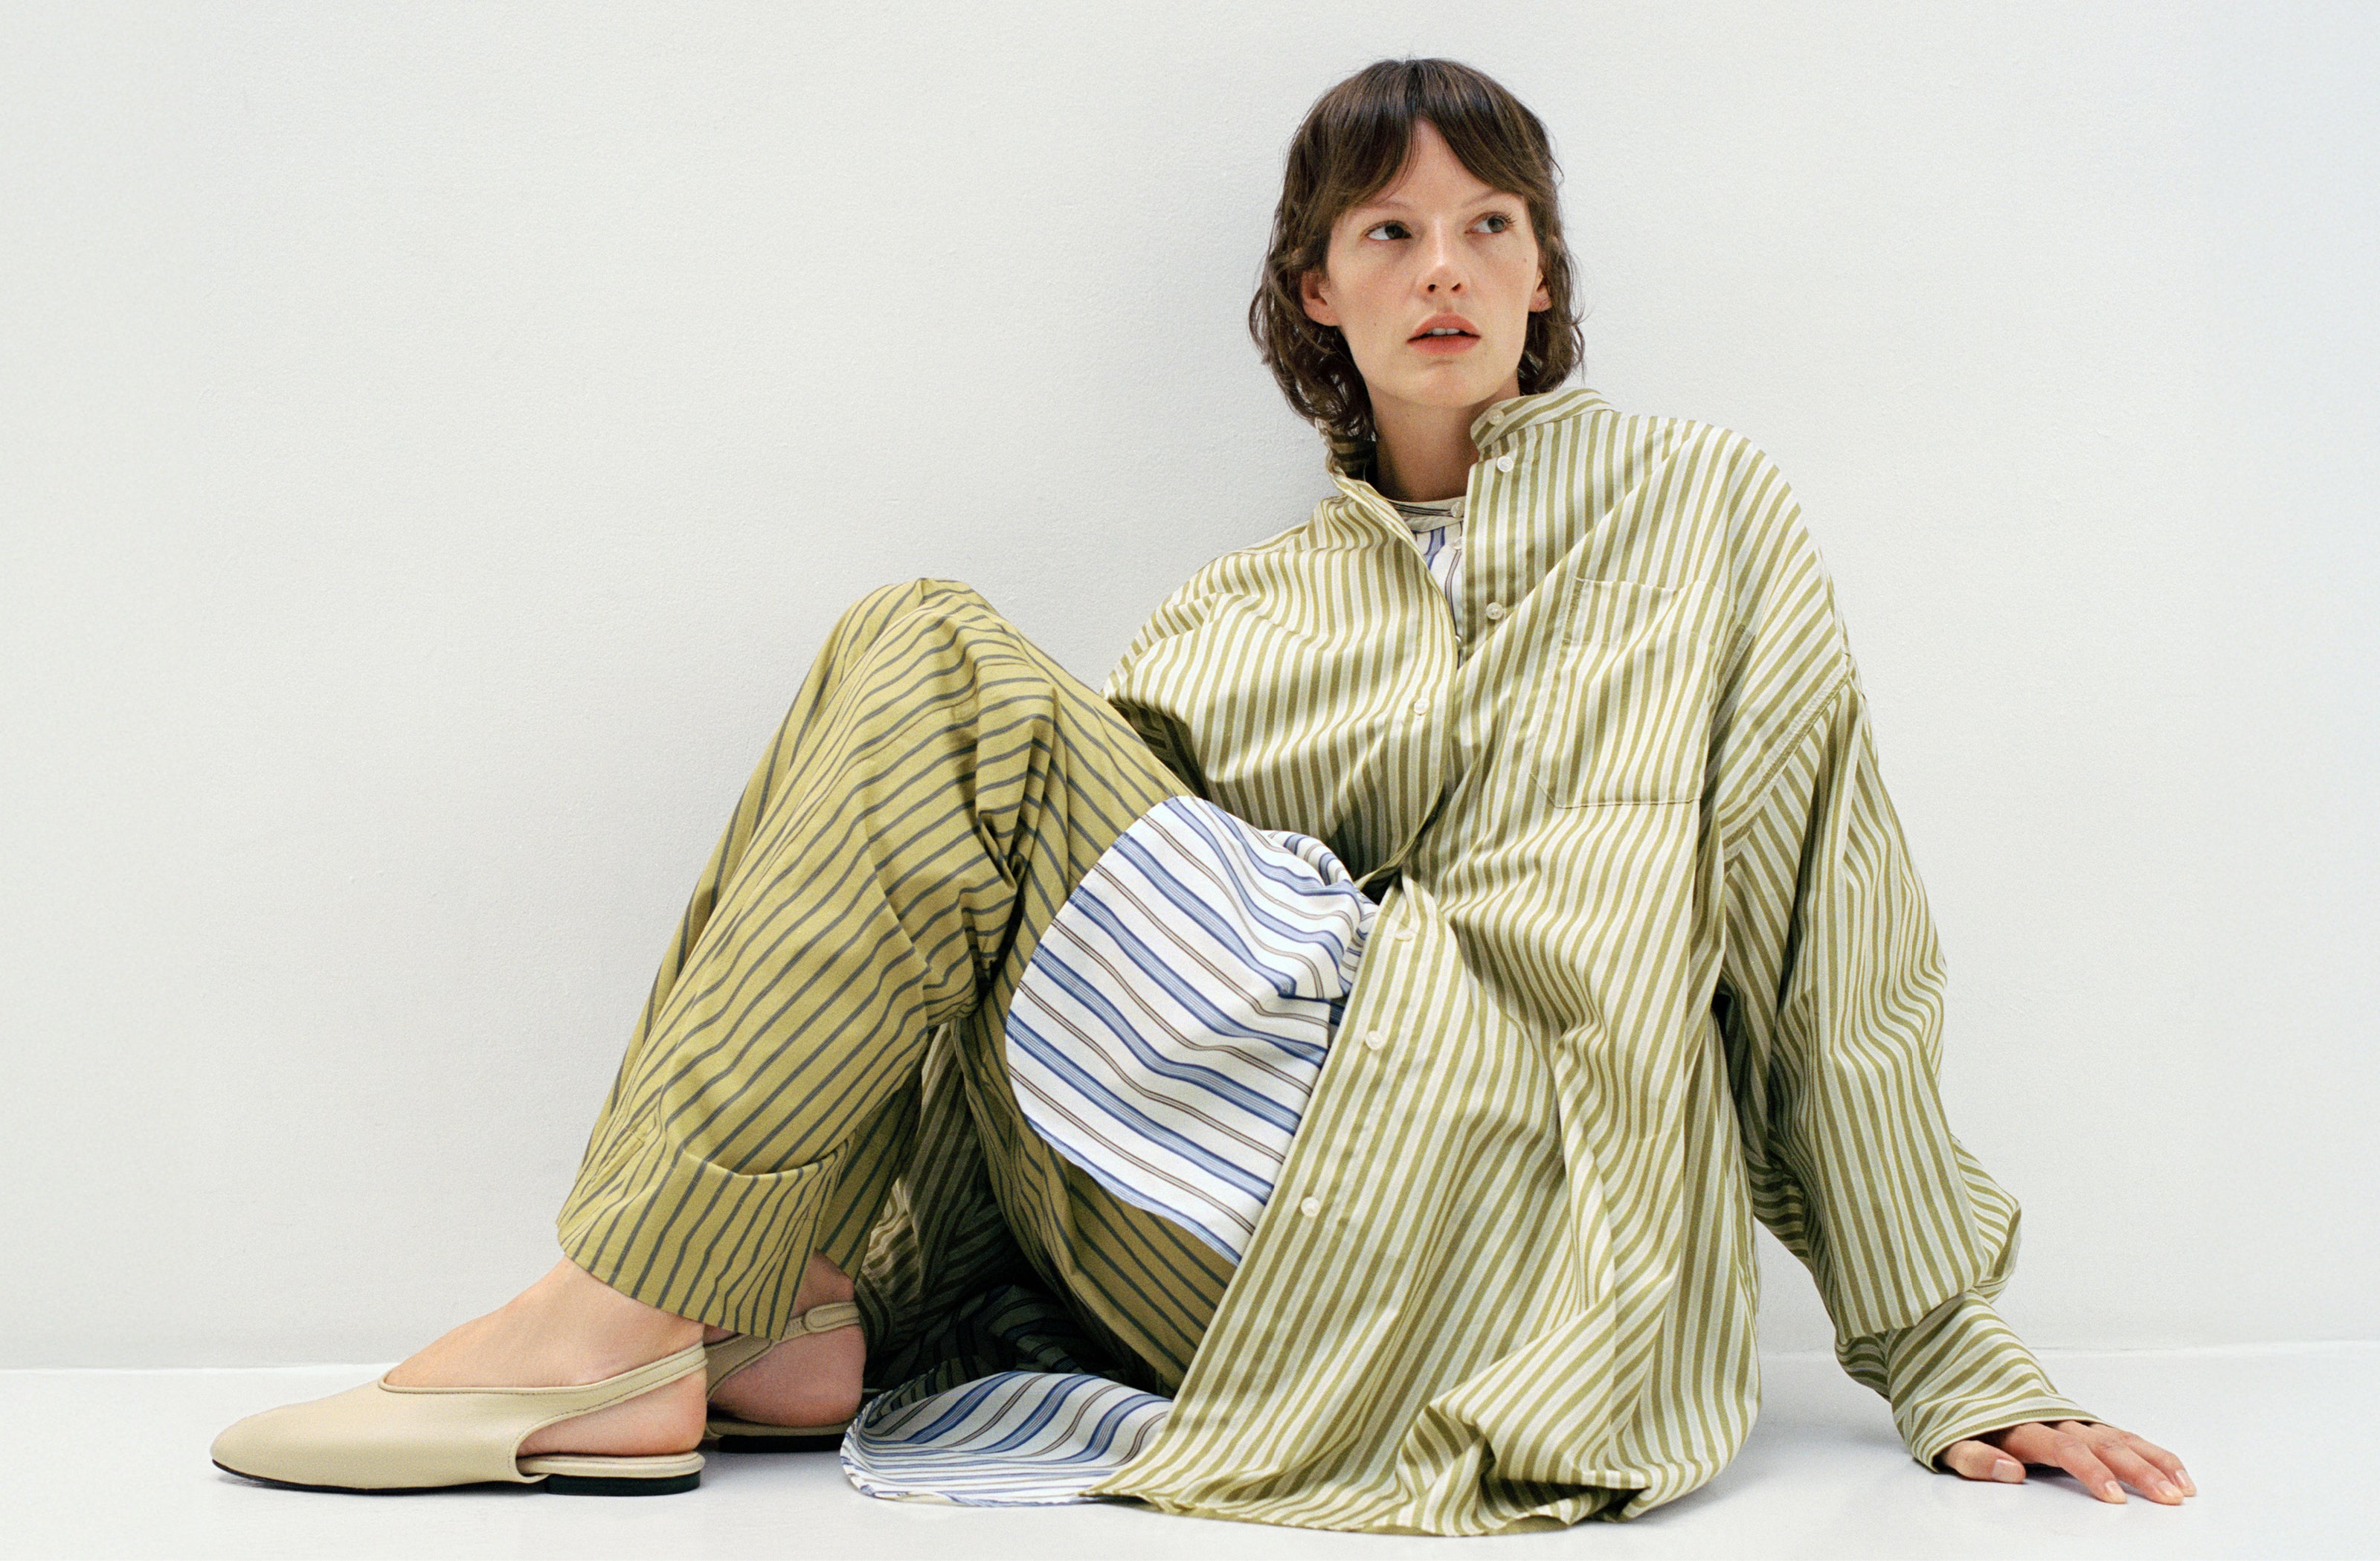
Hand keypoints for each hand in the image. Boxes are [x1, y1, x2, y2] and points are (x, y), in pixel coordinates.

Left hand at [1938, 1419, 2193, 1503]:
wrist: (1953, 1370)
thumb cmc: (1953, 1414)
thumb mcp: (1946, 1439)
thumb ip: (1973, 1457)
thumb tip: (2009, 1472)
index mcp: (2023, 1425)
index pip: (2065, 1450)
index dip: (2091, 1472)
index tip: (2114, 1497)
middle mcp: (2054, 1418)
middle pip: (2104, 1445)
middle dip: (2139, 1472)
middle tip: (2167, 1497)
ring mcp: (2071, 1418)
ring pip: (2120, 1438)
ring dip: (2154, 1461)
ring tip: (2182, 1487)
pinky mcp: (2080, 1421)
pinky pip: (2121, 1434)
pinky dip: (2150, 1451)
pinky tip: (2174, 1469)